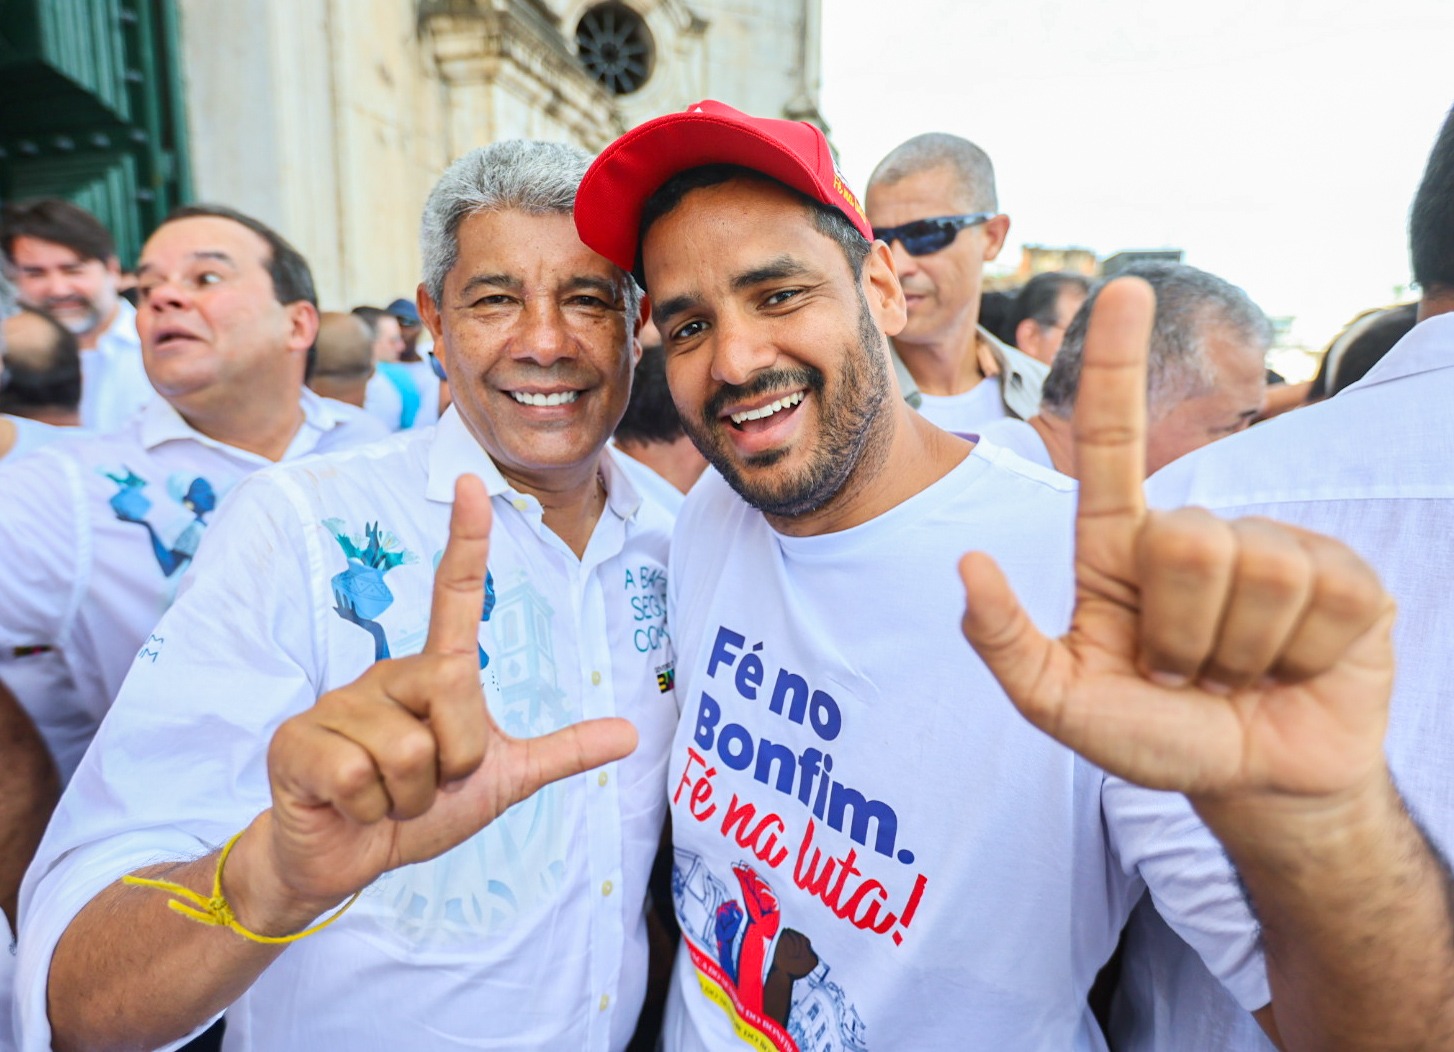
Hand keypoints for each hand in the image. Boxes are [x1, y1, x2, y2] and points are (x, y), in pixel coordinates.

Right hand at [241, 475, 638, 929]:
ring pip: (410, 750)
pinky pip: (360, 777)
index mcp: (432, 674)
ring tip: (385, 798)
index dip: (466, 541)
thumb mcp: (501, 782)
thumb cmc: (415, 811)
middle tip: (429, 785)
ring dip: (410, 797)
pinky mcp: (299, 742)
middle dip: (457, 761)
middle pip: (457, 694)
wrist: (344, 861)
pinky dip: (369, 810)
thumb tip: (630, 733)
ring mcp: (338, 704)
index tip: (473, 482)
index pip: (452, 597)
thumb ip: (560, 754)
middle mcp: (386, 675)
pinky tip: (348, 807)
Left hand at [959, 278, 1395, 800]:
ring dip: (1242, 649)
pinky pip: (1326, 594)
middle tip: (1188, 671)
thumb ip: (1006, 646)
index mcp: (1124, 548)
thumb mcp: (1063, 703)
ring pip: (1257, 570)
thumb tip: (968, 567)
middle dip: (1183, 632)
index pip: (1114, 443)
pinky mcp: (1347, 579)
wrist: (1257, 784)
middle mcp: (1198, 533)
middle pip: (1188, 539)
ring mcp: (1275, 550)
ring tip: (1237, 672)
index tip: (1123, 289)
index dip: (1120, 364)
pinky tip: (1296, 667)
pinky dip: (1303, 653)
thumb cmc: (1154, 736)